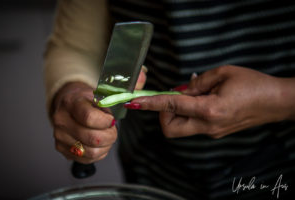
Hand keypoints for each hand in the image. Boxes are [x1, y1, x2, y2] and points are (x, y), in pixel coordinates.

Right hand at [51, 67, 146, 162]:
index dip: (106, 122)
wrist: (69, 103)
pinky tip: (99, 144)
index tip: (112, 119)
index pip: (89, 117)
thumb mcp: (103, 89)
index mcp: (72, 102)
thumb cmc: (88, 98)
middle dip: (110, 136)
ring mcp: (60, 136)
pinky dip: (98, 153)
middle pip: (92, 138)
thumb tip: (142, 77)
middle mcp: (62, 120)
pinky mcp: (62, 148)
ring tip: (106, 136)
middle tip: (112, 129)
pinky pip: (86, 159)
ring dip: (106, 146)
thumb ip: (123, 86)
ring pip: (90, 152)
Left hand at [129, 65, 293, 137]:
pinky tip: (201, 100)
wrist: (276, 102)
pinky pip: (192, 125)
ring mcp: (211, 132)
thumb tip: (179, 90)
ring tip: (193, 95)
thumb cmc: (253, 84)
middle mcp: (207, 126)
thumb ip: (196, 82)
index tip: (135, 102)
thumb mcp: (223, 73)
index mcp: (209, 110)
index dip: (150, 104)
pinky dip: (188, 114)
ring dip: (176, 113)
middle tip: (172, 97)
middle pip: (169, 129)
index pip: (171, 107)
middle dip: (162, 115)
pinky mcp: (214, 133)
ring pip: (180, 129)